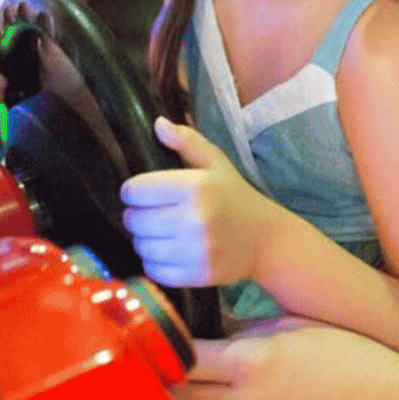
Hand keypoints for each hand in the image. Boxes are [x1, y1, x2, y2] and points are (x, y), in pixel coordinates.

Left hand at [120, 116, 275, 284]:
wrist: (266, 239)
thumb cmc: (235, 196)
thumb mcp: (216, 162)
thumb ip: (186, 141)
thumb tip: (158, 124)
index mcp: (195, 186)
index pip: (136, 190)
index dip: (132, 191)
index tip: (142, 192)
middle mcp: (194, 219)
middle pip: (135, 220)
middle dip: (136, 215)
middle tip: (151, 213)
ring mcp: (196, 250)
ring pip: (141, 246)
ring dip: (144, 239)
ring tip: (158, 232)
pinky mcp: (197, 275)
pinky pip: (153, 270)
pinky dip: (153, 261)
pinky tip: (167, 250)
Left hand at [172, 322, 398, 399]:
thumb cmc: (349, 358)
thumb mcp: (292, 326)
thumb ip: (242, 333)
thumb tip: (208, 336)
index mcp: (248, 364)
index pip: (182, 358)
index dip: (168, 349)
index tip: (163, 339)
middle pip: (177, 397)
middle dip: (170, 380)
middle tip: (172, 365)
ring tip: (203, 389)